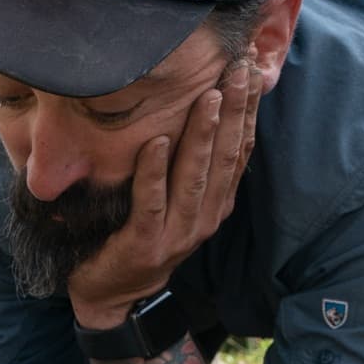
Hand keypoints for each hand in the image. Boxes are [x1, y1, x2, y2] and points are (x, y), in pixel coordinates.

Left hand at [66, 59, 261, 328]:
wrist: (111, 296)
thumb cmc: (138, 235)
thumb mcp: (173, 199)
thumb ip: (189, 164)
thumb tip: (200, 105)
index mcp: (216, 203)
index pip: (240, 148)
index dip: (249, 109)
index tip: (253, 68)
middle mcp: (204, 217)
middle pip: (225, 156)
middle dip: (234, 110)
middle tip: (237, 68)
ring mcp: (177, 234)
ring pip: (195, 177)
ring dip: (202, 135)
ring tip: (207, 97)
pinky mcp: (144, 245)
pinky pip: (150, 204)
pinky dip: (154, 174)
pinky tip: (155, 144)